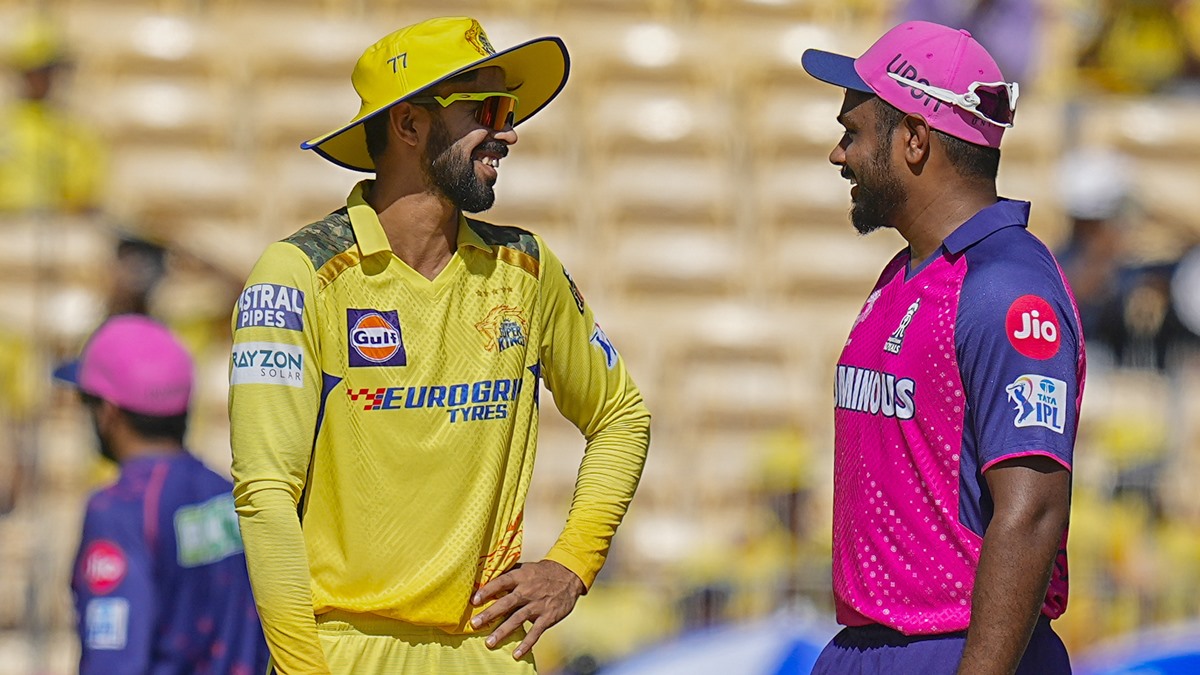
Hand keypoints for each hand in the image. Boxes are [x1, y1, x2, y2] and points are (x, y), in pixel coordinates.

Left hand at [470, 559, 585, 659]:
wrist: (570, 576)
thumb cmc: (542, 572)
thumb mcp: (526, 567)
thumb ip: (509, 573)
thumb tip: (486, 577)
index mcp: (521, 576)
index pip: (501, 582)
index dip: (487, 590)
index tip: (474, 600)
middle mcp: (528, 591)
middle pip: (507, 603)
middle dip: (490, 614)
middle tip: (474, 624)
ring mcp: (538, 605)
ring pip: (518, 619)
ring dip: (503, 631)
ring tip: (489, 642)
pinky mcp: (548, 617)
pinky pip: (535, 632)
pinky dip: (526, 644)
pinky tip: (516, 654)